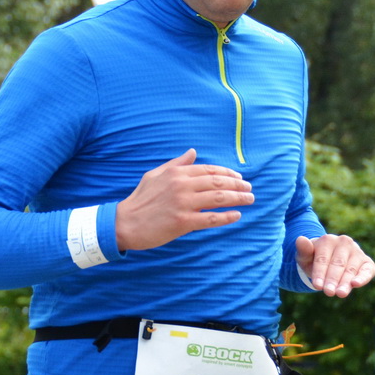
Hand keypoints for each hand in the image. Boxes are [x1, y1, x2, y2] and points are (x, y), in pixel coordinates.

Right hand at [114, 149, 253, 251]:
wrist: (125, 223)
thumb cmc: (140, 199)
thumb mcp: (155, 174)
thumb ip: (176, 163)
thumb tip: (193, 152)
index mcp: (176, 172)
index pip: (209, 170)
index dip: (227, 173)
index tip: (239, 178)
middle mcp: (182, 185)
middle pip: (218, 182)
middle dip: (237, 185)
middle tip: (249, 189)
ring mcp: (183, 204)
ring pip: (218, 198)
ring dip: (238, 198)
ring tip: (249, 200)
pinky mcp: (183, 222)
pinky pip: (211, 218)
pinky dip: (226, 217)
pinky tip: (236, 215)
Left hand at [296, 234, 374, 296]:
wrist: (327, 261)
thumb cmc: (314, 260)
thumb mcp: (305, 257)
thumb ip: (303, 250)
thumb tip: (300, 239)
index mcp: (328, 240)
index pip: (323, 259)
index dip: (319, 273)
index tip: (316, 286)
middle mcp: (344, 243)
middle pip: (337, 264)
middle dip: (332, 280)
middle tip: (328, 292)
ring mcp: (357, 252)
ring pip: (350, 269)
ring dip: (345, 282)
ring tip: (340, 293)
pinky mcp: (367, 262)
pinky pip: (367, 270)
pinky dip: (363, 277)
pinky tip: (356, 284)